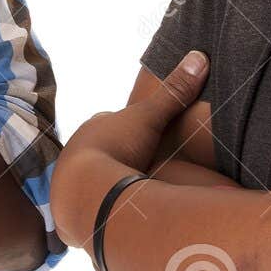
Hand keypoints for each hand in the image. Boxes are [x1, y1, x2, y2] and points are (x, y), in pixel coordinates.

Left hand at [51, 51, 207, 245]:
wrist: (85, 192)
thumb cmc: (115, 149)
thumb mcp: (149, 117)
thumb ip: (173, 92)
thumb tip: (199, 56)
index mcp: (94, 128)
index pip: (112, 122)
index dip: (129, 128)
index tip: (145, 135)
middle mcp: (78, 150)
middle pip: (102, 150)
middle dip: (118, 156)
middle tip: (141, 166)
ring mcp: (71, 180)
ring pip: (94, 178)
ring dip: (109, 183)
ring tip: (130, 194)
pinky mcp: (71, 209)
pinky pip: (88, 206)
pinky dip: (101, 208)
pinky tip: (113, 214)